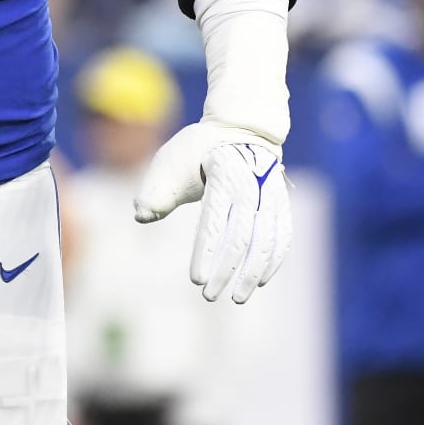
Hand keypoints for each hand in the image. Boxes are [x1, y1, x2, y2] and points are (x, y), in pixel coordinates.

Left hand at [134, 121, 291, 303]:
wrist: (238, 127)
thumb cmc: (197, 149)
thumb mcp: (170, 160)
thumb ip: (156, 190)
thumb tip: (141, 216)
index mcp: (222, 174)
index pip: (214, 221)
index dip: (206, 253)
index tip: (196, 280)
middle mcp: (251, 186)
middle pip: (242, 237)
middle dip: (226, 271)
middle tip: (209, 296)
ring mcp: (270, 194)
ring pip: (266, 241)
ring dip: (252, 273)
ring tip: (237, 297)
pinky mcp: (281, 202)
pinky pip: (283, 236)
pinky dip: (273, 261)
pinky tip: (261, 281)